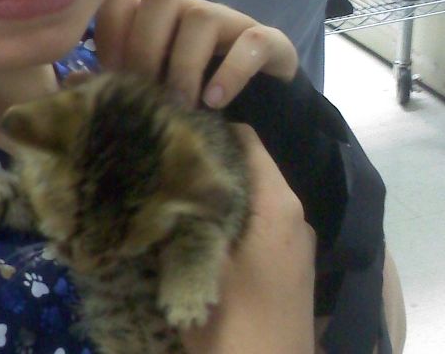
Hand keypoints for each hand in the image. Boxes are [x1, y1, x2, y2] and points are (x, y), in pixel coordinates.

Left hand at [94, 0, 297, 107]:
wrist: (262, 107)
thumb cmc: (192, 94)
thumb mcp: (151, 90)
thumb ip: (116, 82)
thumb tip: (75, 79)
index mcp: (152, 17)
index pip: (120, 0)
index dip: (110, 35)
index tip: (112, 76)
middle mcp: (187, 9)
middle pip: (158, 2)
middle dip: (146, 52)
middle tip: (150, 96)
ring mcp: (227, 20)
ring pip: (200, 17)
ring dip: (185, 65)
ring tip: (184, 105)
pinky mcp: (265, 40)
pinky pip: (250, 41)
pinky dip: (231, 71)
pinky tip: (215, 100)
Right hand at [181, 126, 316, 353]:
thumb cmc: (233, 324)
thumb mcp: (198, 263)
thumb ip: (184, 211)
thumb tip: (159, 170)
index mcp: (277, 204)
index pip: (246, 139)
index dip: (208, 130)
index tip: (170, 131)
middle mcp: (293, 215)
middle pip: (247, 165)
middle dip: (206, 160)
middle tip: (161, 160)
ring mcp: (294, 242)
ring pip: (250, 195)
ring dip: (214, 190)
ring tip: (170, 189)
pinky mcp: (287, 266)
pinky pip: (255, 222)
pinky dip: (228, 216)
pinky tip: (193, 227)